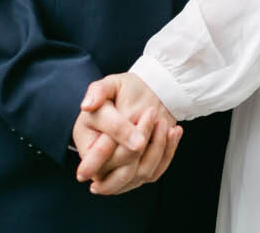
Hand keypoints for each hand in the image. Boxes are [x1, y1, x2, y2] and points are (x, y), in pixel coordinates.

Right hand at [75, 73, 180, 194]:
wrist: (145, 96)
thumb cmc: (123, 92)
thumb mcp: (108, 86)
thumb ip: (98, 94)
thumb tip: (87, 106)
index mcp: (86, 144)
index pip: (95, 159)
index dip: (113, 142)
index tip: (133, 115)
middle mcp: (101, 165)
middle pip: (122, 169)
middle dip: (139, 139)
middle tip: (151, 112)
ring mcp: (122, 173)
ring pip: (141, 173)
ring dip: (156, 147)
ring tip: (163, 121)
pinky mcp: (141, 174)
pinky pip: (156, 172)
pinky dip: (167, 153)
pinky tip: (173, 131)